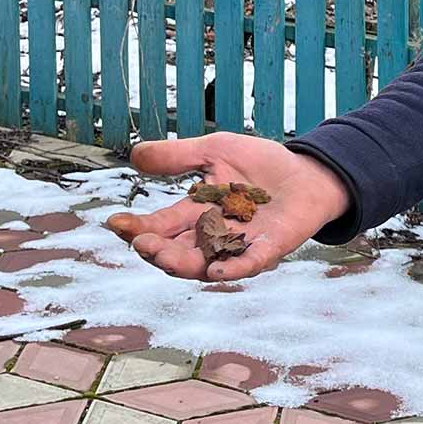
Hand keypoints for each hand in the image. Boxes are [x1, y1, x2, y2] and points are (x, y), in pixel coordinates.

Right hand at [107, 133, 352, 282]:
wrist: (306, 172)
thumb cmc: (259, 165)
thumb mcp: (214, 151)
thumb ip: (177, 156)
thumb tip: (134, 154)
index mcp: (195, 214)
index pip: (160, 226)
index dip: (137, 227)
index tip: (115, 222)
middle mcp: (212, 236)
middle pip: (177, 251)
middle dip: (156, 250)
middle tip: (140, 243)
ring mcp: (239, 246)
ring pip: (205, 264)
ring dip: (184, 264)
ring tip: (163, 257)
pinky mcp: (268, 248)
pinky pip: (248, 264)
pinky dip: (233, 269)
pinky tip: (217, 272)